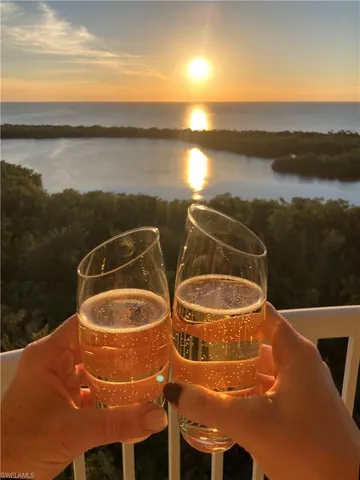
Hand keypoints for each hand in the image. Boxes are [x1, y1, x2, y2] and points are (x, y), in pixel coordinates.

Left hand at [1, 315, 167, 478]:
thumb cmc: (21, 446)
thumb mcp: (73, 431)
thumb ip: (118, 423)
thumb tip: (158, 416)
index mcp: (49, 355)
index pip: (84, 324)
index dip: (110, 320)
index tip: (140, 321)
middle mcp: (53, 362)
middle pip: (92, 343)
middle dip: (121, 347)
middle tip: (152, 346)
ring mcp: (57, 381)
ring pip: (93, 366)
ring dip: (116, 370)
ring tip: (148, 367)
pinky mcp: (62, 399)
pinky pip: (90, 387)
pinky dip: (109, 391)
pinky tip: (131, 396)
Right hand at [164, 303, 359, 479]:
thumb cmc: (305, 446)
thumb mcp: (250, 423)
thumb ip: (208, 406)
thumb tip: (172, 390)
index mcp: (295, 352)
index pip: (262, 315)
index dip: (235, 309)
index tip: (205, 310)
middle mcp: (299, 362)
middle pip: (259, 341)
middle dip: (228, 342)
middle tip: (194, 341)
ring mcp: (301, 385)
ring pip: (263, 367)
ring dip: (236, 367)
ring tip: (201, 366)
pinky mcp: (300, 406)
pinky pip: (268, 387)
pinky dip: (246, 388)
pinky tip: (223, 397)